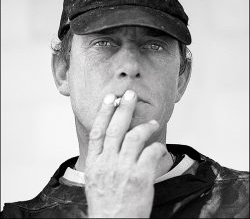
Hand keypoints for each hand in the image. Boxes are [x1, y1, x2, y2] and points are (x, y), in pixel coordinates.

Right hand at [85, 90, 166, 217]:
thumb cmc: (105, 204)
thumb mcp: (94, 180)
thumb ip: (100, 160)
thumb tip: (108, 143)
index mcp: (94, 163)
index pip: (97, 131)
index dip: (103, 113)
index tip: (110, 99)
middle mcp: (107, 163)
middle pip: (115, 129)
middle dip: (123, 108)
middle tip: (130, 94)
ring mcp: (123, 169)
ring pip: (135, 137)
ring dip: (145, 126)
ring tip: (152, 122)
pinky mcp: (140, 177)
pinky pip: (151, 153)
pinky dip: (157, 147)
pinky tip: (160, 147)